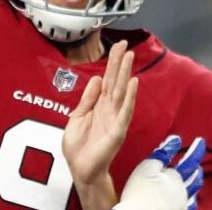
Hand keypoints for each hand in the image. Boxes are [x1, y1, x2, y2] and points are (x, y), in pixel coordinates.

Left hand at [62, 41, 138, 186]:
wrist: (80, 167)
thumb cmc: (79, 145)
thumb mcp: (78, 115)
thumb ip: (88, 98)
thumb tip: (98, 78)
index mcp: (99, 104)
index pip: (107, 79)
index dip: (112, 63)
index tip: (116, 47)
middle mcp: (109, 109)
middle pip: (116, 81)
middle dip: (120, 63)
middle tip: (125, 44)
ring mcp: (115, 118)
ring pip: (122, 92)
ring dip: (126, 74)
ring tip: (130, 57)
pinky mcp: (118, 130)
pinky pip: (125, 111)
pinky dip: (130, 97)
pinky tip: (133, 84)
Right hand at [114, 136, 205, 209]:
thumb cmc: (140, 193)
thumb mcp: (146, 168)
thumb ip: (161, 154)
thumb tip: (174, 141)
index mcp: (175, 177)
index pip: (181, 162)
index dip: (180, 151)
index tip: (184, 139)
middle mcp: (182, 190)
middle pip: (191, 175)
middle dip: (194, 163)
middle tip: (199, 149)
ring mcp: (182, 203)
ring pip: (193, 190)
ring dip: (195, 179)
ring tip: (198, 172)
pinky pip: (189, 205)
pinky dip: (192, 199)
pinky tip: (191, 198)